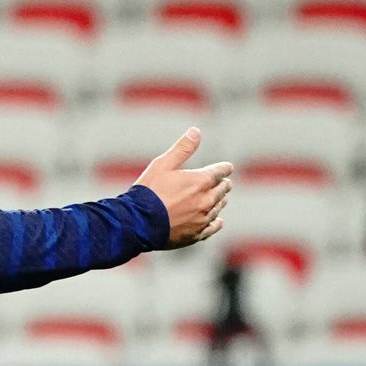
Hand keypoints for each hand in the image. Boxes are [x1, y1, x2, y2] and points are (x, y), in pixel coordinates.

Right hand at [135, 127, 232, 248]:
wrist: (139, 222)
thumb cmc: (149, 191)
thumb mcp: (163, 164)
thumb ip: (182, 148)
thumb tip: (196, 131)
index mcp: (200, 181)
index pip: (221, 171)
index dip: (224, 168)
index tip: (226, 167)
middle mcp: (206, 200)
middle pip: (223, 189)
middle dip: (223, 183)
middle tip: (222, 181)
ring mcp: (202, 218)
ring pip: (219, 207)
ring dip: (219, 200)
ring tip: (218, 198)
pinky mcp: (197, 234)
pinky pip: (213, 227)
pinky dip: (216, 222)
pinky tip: (216, 220)